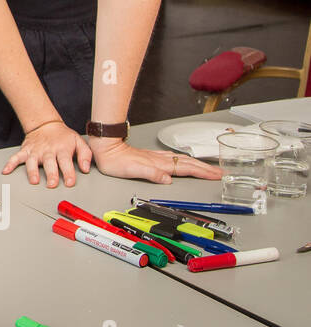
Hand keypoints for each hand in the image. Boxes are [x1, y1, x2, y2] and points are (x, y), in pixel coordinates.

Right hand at [0, 120, 92, 187]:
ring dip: (32, 170)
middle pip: (49, 162)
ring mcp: (35, 151)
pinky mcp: (25, 151)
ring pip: (32, 161)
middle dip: (50, 174)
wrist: (46, 124)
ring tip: (33, 180)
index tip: (70, 182)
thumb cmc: (63, 136)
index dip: (68, 172)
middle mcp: (48, 150)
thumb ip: (85, 155)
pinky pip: (16, 157)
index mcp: (62, 148)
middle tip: (52, 184)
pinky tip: (6, 171)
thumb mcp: (79, 142)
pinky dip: (10, 163)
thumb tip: (86, 168)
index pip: (66, 161)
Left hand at [87, 137, 222, 183]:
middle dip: (206, 168)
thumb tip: (167, 179)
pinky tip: (183, 160)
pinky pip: (174, 158)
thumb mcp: (132, 170)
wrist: (106, 148)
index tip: (216, 175)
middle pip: (189, 163)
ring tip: (208, 167)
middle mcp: (160, 160)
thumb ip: (151, 174)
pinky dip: (184, 160)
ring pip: (183, 160)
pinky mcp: (151, 157)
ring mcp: (156, 157)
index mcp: (159, 164)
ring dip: (198, 164)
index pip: (186, 168)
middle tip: (220, 172)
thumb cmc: (116, 160)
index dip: (202, 172)